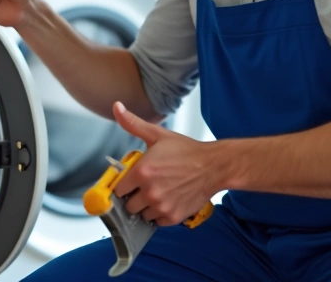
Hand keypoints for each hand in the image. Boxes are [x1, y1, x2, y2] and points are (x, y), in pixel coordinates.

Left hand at [112, 102, 215, 226]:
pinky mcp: (173, 217)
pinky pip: (157, 222)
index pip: (118, 190)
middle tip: (145, 187)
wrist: (213, 166)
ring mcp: (162, 206)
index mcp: (141, 172)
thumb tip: (116, 107)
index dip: (124, 186)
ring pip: (142, 215)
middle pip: (128, 206)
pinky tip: (167, 200)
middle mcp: (149, 192)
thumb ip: (133, 123)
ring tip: (157, 193)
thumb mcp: (157, 134)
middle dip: (134, 197)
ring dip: (146, 207)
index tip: (130, 182)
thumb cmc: (186, 150)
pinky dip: (160, 214)